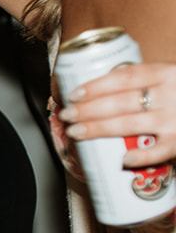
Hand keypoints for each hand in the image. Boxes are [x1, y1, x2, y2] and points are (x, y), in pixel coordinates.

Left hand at [60, 62, 175, 167]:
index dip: (97, 85)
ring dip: (99, 129)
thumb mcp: (170, 80)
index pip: (126, 77)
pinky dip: (143, 156)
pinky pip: (161, 151)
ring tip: (76, 132)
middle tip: (67, 115)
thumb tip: (96, 90)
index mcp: (169, 73)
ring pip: (131, 124)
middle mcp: (173, 94)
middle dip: (89, 109)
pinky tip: (124, 160)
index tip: (74, 94)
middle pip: (122, 101)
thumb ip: (145, 82)